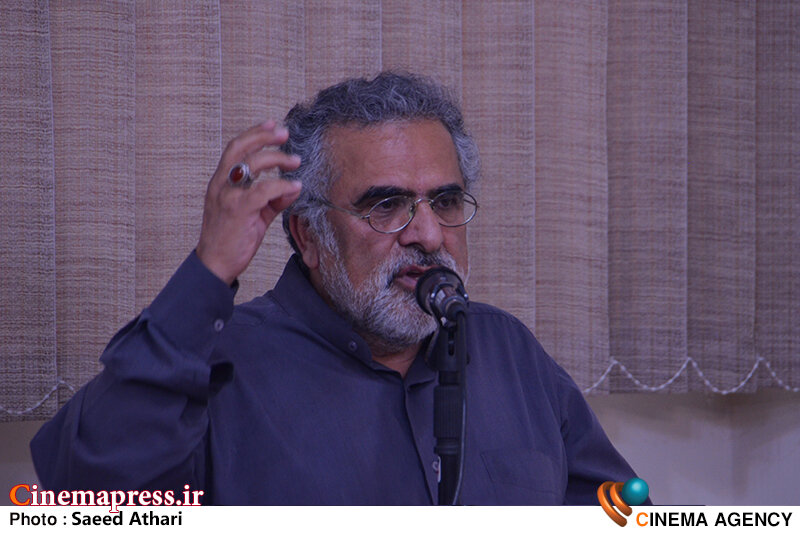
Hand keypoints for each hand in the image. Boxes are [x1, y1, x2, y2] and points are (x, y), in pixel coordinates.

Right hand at [196, 120, 301, 284]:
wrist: (215, 265)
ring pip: (251, 165)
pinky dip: (282, 186)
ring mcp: (227, 196)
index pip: (235, 149)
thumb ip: (272, 200)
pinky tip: (294, 188)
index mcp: (220, 182)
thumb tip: (292, 188)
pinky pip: (263, 191)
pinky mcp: (238, 210)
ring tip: (295, 161)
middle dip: (264, 136)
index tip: (272, 125)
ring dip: (277, 159)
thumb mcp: (254, 215)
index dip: (254, 133)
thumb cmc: (232, 239)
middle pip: (240, 148)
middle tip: (285, 135)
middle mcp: (220, 185)